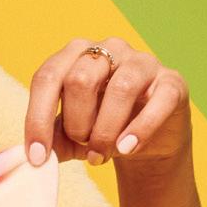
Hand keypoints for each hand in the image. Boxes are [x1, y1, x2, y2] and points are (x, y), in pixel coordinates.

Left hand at [25, 37, 191, 175]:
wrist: (147, 142)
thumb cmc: (100, 130)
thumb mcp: (69, 137)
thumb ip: (51, 140)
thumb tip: (35, 156)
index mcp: (75, 55)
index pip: (47, 77)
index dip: (38, 119)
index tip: (37, 158)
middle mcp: (109, 49)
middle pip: (80, 79)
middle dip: (76, 124)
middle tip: (83, 146)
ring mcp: (142, 62)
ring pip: (119, 89)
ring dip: (105, 131)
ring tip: (101, 155)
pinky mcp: (171, 82)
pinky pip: (157, 102)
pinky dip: (139, 130)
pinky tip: (127, 149)